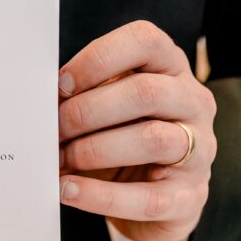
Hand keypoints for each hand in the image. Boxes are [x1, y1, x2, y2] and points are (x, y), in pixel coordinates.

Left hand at [58, 20, 216, 240]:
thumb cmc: (121, 139)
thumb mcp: (107, 108)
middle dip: (87, 112)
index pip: (145, 41)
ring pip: (152, 139)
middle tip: (53, 131)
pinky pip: (147, 198)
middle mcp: (193, 103)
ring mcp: (200, 149)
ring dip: (94, 150)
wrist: (153, 199)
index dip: (98, 59)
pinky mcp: (189, 196)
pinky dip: (101, 196)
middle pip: (145, 93)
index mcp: (171, 68)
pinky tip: (69, 191)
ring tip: (60, 160)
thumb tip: (40, 103)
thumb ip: (84, 96)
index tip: (61, 86)